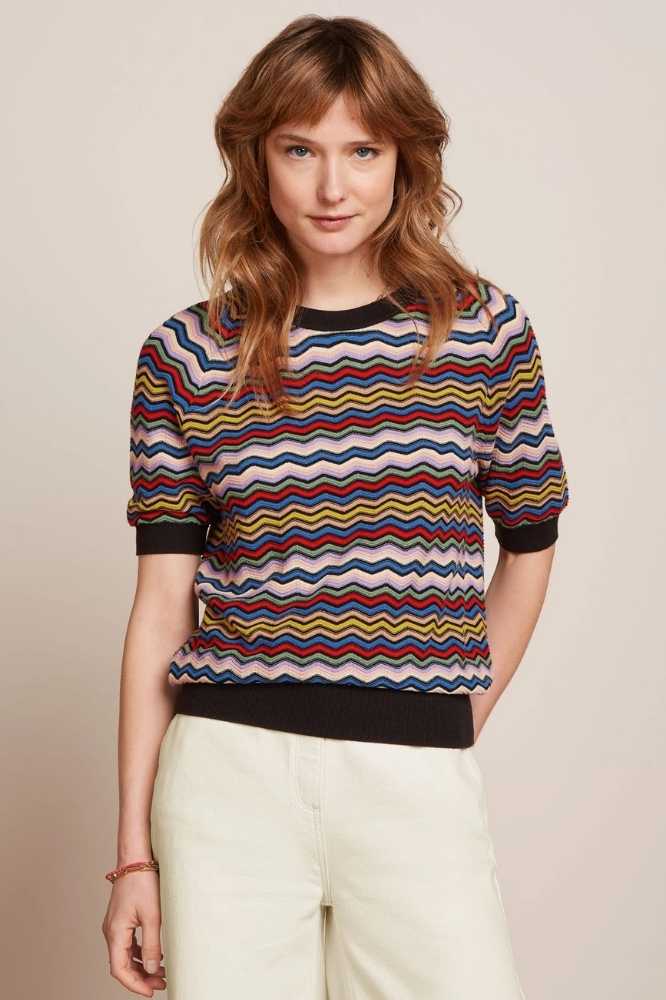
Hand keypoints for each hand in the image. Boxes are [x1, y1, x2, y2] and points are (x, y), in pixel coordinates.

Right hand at [101, 870, 166, 995]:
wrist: (136, 858)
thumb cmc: (143, 882)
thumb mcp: (153, 915)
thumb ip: (153, 944)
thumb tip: (153, 969)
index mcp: (115, 932)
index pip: (119, 969)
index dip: (135, 984)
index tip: (151, 992)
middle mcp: (111, 931)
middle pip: (122, 965)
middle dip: (141, 977)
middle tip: (161, 983)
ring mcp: (115, 925)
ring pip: (125, 955)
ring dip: (141, 966)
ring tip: (161, 972)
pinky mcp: (121, 918)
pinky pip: (128, 944)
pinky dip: (140, 953)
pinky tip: (155, 955)